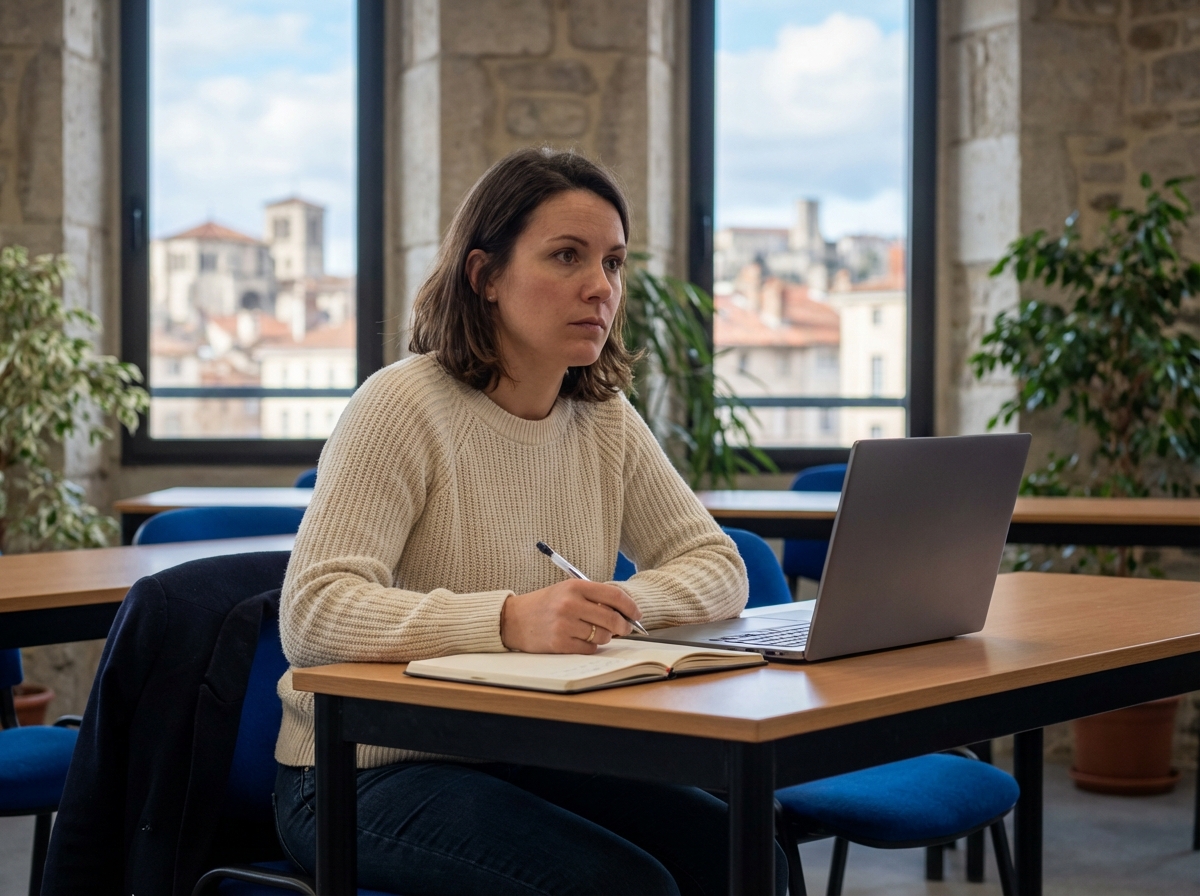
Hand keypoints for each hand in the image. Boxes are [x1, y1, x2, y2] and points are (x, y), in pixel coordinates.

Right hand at [500, 580, 641, 653]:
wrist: (513, 619)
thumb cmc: (544, 604)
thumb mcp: (567, 590)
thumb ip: (593, 597)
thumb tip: (624, 611)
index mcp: (575, 587)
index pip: (614, 596)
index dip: (631, 607)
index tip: (637, 614)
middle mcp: (570, 604)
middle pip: (612, 619)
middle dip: (623, 626)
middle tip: (624, 628)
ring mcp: (564, 625)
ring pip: (602, 636)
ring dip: (605, 637)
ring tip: (594, 632)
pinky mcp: (560, 643)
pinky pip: (590, 648)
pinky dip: (591, 646)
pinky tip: (582, 640)